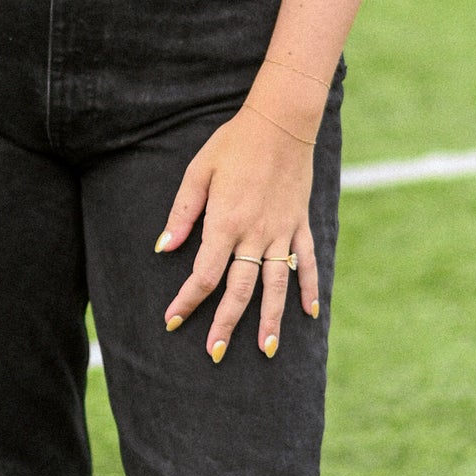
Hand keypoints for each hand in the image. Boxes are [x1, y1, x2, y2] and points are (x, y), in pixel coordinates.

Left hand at [157, 105, 318, 362]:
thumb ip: (182, 212)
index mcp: (225, 223)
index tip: (172, 321)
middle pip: (240, 290)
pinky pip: (306, 262)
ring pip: (276, 285)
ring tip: (266, 349)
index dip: (187, 301)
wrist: (281, 122)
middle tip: (215, 353)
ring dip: (271, 320)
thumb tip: (164, 247)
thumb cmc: (233, 143)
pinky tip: (310, 314)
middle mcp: (255, 234)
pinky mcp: (300, 224)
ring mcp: (281, 232)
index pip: (204, 275)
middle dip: (226, 324)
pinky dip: (309, 288)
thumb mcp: (198, 172)